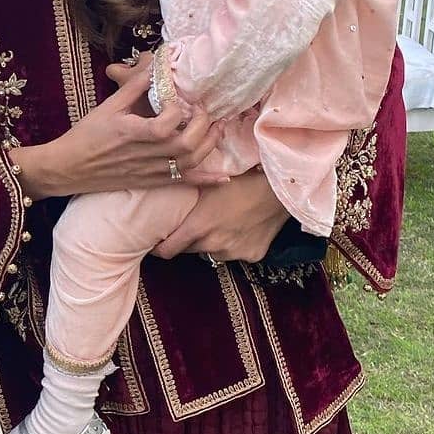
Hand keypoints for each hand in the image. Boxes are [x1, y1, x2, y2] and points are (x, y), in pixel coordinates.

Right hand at [13, 59, 225, 199]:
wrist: (69, 168)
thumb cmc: (86, 135)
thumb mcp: (106, 107)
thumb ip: (132, 88)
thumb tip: (154, 68)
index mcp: (129, 132)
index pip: (164, 126)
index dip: (177, 111)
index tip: (178, 99)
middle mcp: (142, 154)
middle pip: (184, 146)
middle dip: (202, 127)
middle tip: (205, 111)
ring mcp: (148, 171)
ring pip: (188, 163)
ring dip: (208, 146)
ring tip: (216, 129)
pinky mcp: (150, 182)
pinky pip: (182, 183)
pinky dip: (205, 180)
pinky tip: (223, 177)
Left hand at [151, 168, 287, 262]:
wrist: (279, 186)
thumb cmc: (240, 177)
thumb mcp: (206, 183)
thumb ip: (184, 195)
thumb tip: (162, 192)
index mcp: (198, 227)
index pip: (168, 251)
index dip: (158, 248)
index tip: (155, 243)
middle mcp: (214, 245)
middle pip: (189, 250)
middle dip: (185, 241)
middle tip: (188, 225)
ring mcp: (234, 253)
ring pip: (212, 252)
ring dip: (210, 242)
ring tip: (218, 222)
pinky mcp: (252, 256)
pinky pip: (234, 252)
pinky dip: (232, 244)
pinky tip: (239, 226)